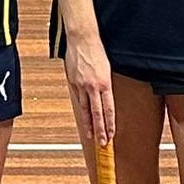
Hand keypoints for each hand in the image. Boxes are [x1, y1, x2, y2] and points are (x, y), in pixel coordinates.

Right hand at [63, 32, 113, 146]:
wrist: (82, 39)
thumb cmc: (97, 52)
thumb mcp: (107, 69)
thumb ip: (106, 85)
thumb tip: (105, 98)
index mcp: (105, 83)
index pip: (108, 109)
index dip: (110, 124)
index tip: (111, 135)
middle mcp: (93, 87)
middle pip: (97, 114)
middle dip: (99, 130)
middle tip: (102, 143)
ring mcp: (81, 85)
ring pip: (86, 110)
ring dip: (89, 124)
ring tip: (90, 136)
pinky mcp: (73, 82)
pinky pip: (78, 99)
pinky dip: (82, 110)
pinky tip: (83, 117)